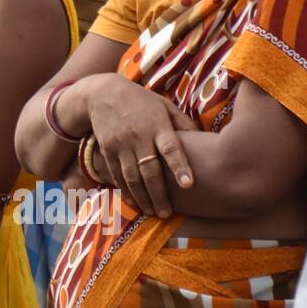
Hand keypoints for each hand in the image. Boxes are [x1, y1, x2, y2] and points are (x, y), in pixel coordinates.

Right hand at [84, 74, 194, 217]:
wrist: (102, 93)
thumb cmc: (141, 101)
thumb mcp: (164, 105)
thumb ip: (183, 124)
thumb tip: (205, 141)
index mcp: (157, 125)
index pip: (170, 148)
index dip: (179, 166)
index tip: (188, 184)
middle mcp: (138, 136)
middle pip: (149, 170)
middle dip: (158, 195)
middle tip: (167, 214)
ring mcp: (120, 144)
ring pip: (131, 177)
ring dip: (142, 198)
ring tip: (153, 212)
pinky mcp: (107, 150)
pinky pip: (116, 175)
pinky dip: (126, 191)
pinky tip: (135, 203)